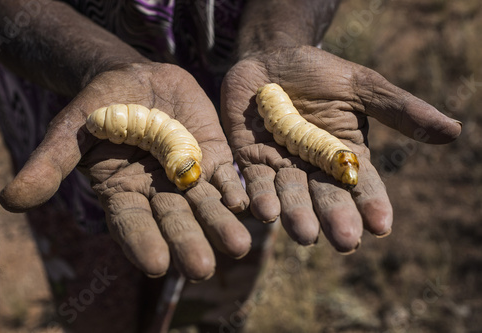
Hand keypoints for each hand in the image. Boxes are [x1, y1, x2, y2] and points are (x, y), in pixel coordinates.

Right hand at [0, 62, 250, 280]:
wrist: (133, 79)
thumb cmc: (96, 108)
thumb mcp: (70, 133)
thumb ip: (49, 166)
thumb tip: (10, 202)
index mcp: (122, 194)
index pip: (132, 224)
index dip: (141, 242)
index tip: (155, 265)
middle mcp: (158, 193)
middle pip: (174, 222)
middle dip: (189, 243)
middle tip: (202, 269)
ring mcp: (187, 175)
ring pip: (206, 204)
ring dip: (221, 224)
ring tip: (239, 246)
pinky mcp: (211, 155)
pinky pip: (224, 175)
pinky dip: (235, 189)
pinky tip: (246, 203)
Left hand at [221, 46, 460, 252]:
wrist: (271, 58)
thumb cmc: (318, 72)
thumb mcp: (361, 86)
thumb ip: (398, 110)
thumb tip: (452, 131)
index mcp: (345, 154)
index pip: (363, 184)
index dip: (372, 204)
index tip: (381, 226)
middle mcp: (313, 168)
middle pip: (326, 198)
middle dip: (335, 218)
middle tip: (345, 241)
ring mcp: (281, 166)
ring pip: (290, 196)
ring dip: (297, 215)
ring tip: (305, 235)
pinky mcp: (249, 160)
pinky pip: (254, 182)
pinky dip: (259, 198)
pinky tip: (264, 212)